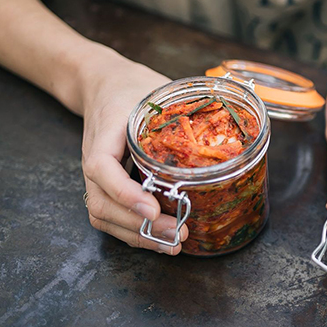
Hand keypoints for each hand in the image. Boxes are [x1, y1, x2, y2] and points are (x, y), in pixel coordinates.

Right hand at [0, 0, 187, 253]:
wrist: (103, 81)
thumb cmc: (133, 87)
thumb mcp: (155, 89)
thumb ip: (185, 105)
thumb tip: (231, 118)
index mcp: (105, 134)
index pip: (102, 168)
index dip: (125, 193)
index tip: (152, 209)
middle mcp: (95, 160)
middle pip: (102, 204)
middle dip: (138, 226)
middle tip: (177, 234)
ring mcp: (98, 176)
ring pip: (104, 216)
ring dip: (137, 236)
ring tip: (172, 244)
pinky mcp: (107, 185)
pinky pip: (111, 215)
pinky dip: (133, 232)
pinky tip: (161, 240)